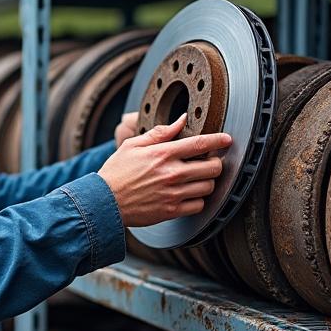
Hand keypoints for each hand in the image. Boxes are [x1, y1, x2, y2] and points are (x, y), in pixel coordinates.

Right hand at [97, 114, 232, 228]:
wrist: (104, 202)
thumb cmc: (116, 172)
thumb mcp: (133, 145)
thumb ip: (159, 133)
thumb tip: (181, 120)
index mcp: (162, 154)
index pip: (200, 144)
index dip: (218, 140)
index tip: (227, 139)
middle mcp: (171, 173)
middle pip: (212, 167)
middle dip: (215, 163)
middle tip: (209, 163)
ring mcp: (173, 193)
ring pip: (209, 187)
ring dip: (207, 182)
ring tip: (198, 179)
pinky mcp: (172, 210)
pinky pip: (199, 205)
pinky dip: (198, 200)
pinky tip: (189, 195)